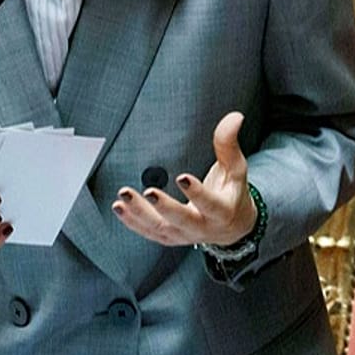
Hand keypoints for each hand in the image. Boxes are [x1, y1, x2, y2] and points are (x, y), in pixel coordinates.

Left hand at [111, 111, 256, 246]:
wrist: (231, 227)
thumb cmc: (232, 193)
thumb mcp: (236, 169)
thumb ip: (229, 145)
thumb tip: (235, 117)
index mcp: (222, 212)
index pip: (210, 205)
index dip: (197, 193)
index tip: (182, 177)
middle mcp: (202, 228)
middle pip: (183, 221)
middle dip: (165, 207)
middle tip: (149, 191)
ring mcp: (183, 235)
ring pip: (160, 228)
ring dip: (139, 214)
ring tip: (123, 196)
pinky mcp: (169, 237)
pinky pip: (148, 232)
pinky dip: (132, 221)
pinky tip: (119, 207)